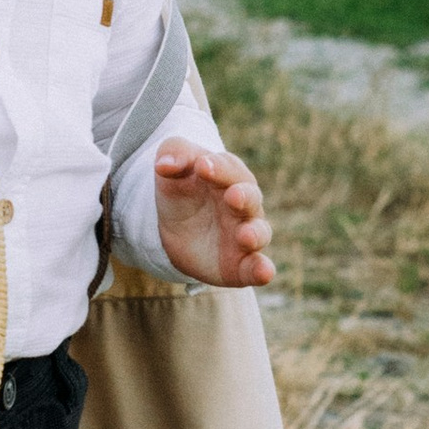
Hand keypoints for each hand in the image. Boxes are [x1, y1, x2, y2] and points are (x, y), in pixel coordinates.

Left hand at [152, 141, 274, 289]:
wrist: (175, 228)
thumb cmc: (182, 188)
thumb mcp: (172, 168)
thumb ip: (173, 155)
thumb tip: (164, 164)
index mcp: (230, 175)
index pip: (229, 168)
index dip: (217, 167)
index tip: (201, 167)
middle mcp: (244, 204)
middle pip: (250, 198)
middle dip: (243, 197)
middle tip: (233, 196)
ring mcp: (245, 235)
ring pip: (259, 233)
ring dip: (255, 234)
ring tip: (246, 236)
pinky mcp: (242, 265)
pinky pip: (257, 268)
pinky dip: (262, 270)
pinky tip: (264, 274)